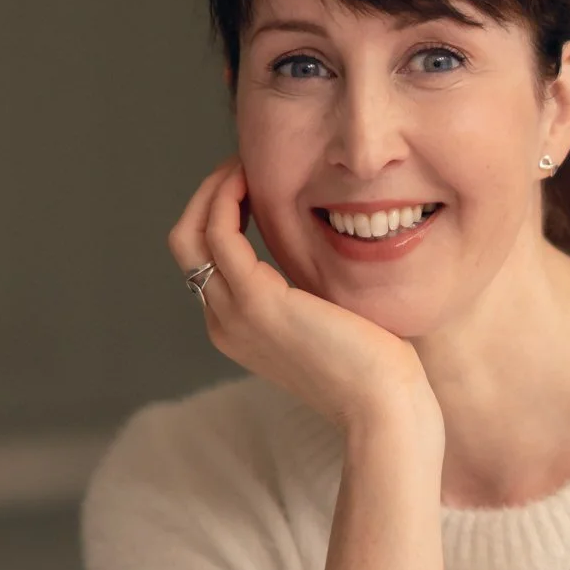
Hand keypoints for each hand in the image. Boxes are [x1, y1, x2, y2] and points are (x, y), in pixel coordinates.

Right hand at [169, 160, 439, 443]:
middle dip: (208, 196)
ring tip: (247, 163)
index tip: (252, 180)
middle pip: (185, 243)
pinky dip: (229, 198)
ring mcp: (233, 314)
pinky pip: (220, 234)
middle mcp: (223, 322)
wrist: (383, 407)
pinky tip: (255, 180)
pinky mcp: (257, 301)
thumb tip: (320, 245)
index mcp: (237, 328)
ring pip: (191, 234)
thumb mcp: (329, 317)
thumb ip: (309, 286)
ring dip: (215, 188)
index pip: (205, 259)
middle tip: (242, 164)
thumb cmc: (374, 367)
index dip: (220, 212)